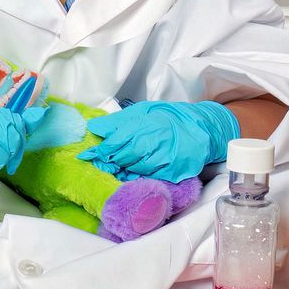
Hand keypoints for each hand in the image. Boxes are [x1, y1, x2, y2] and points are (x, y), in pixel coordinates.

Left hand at [84, 100, 236, 182]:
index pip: (116, 140)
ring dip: (124, 169)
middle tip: (101, 163)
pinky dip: (140, 175)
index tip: (86, 155)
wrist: (201, 128)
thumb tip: (94, 127)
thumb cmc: (168, 118)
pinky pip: (151, 176)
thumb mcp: (142, 112)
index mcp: (145, 124)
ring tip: (119, 166)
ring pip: (136, 168)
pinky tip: (135, 172)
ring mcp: (166, 157)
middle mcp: (155, 140)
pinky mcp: (175, 171)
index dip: (101, 150)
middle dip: (111, 160)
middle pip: (124, 156)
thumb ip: (118, 121)